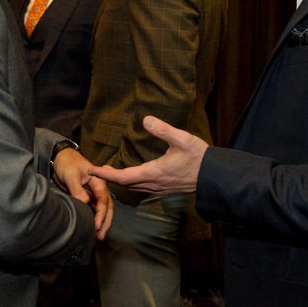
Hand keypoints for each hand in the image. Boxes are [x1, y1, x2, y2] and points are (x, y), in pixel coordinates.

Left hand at [51, 148, 113, 239]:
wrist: (61, 159)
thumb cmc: (68, 163)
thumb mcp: (71, 174)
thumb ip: (77, 188)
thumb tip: (84, 202)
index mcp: (98, 182)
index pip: (103, 200)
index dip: (101, 214)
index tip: (97, 225)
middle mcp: (98, 189)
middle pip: (107, 208)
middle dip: (105, 222)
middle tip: (101, 236)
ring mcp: (93, 195)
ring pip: (101, 211)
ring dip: (101, 223)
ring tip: (98, 237)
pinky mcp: (87, 199)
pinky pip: (93, 211)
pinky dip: (94, 220)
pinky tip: (91, 230)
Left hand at [90, 116, 207, 194]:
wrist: (214, 176)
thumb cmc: (199, 157)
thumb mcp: (182, 139)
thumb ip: (163, 129)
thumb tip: (146, 119)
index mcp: (154, 172)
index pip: (124, 177)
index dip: (107, 174)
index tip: (93, 169)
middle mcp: (154, 183)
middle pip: (126, 185)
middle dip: (110, 178)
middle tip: (97, 171)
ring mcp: (160, 188)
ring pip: (134, 188)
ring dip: (121, 182)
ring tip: (111, 173)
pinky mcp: (166, 188)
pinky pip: (143, 189)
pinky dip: (132, 184)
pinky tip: (134, 177)